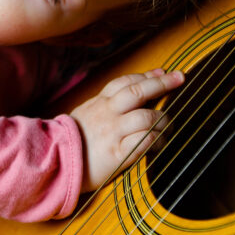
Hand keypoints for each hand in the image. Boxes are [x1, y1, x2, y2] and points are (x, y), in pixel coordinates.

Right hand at [70, 68, 183, 192]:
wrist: (55, 163)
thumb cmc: (72, 140)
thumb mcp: (85, 114)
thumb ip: (106, 105)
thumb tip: (130, 96)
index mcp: (100, 103)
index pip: (126, 82)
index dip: (146, 75)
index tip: (163, 71)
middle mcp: (108, 114)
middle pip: (138, 92)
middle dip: (162, 83)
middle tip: (179, 78)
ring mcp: (113, 133)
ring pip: (146, 117)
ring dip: (161, 120)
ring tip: (166, 126)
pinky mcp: (118, 154)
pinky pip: (145, 142)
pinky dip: (157, 141)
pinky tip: (160, 143)